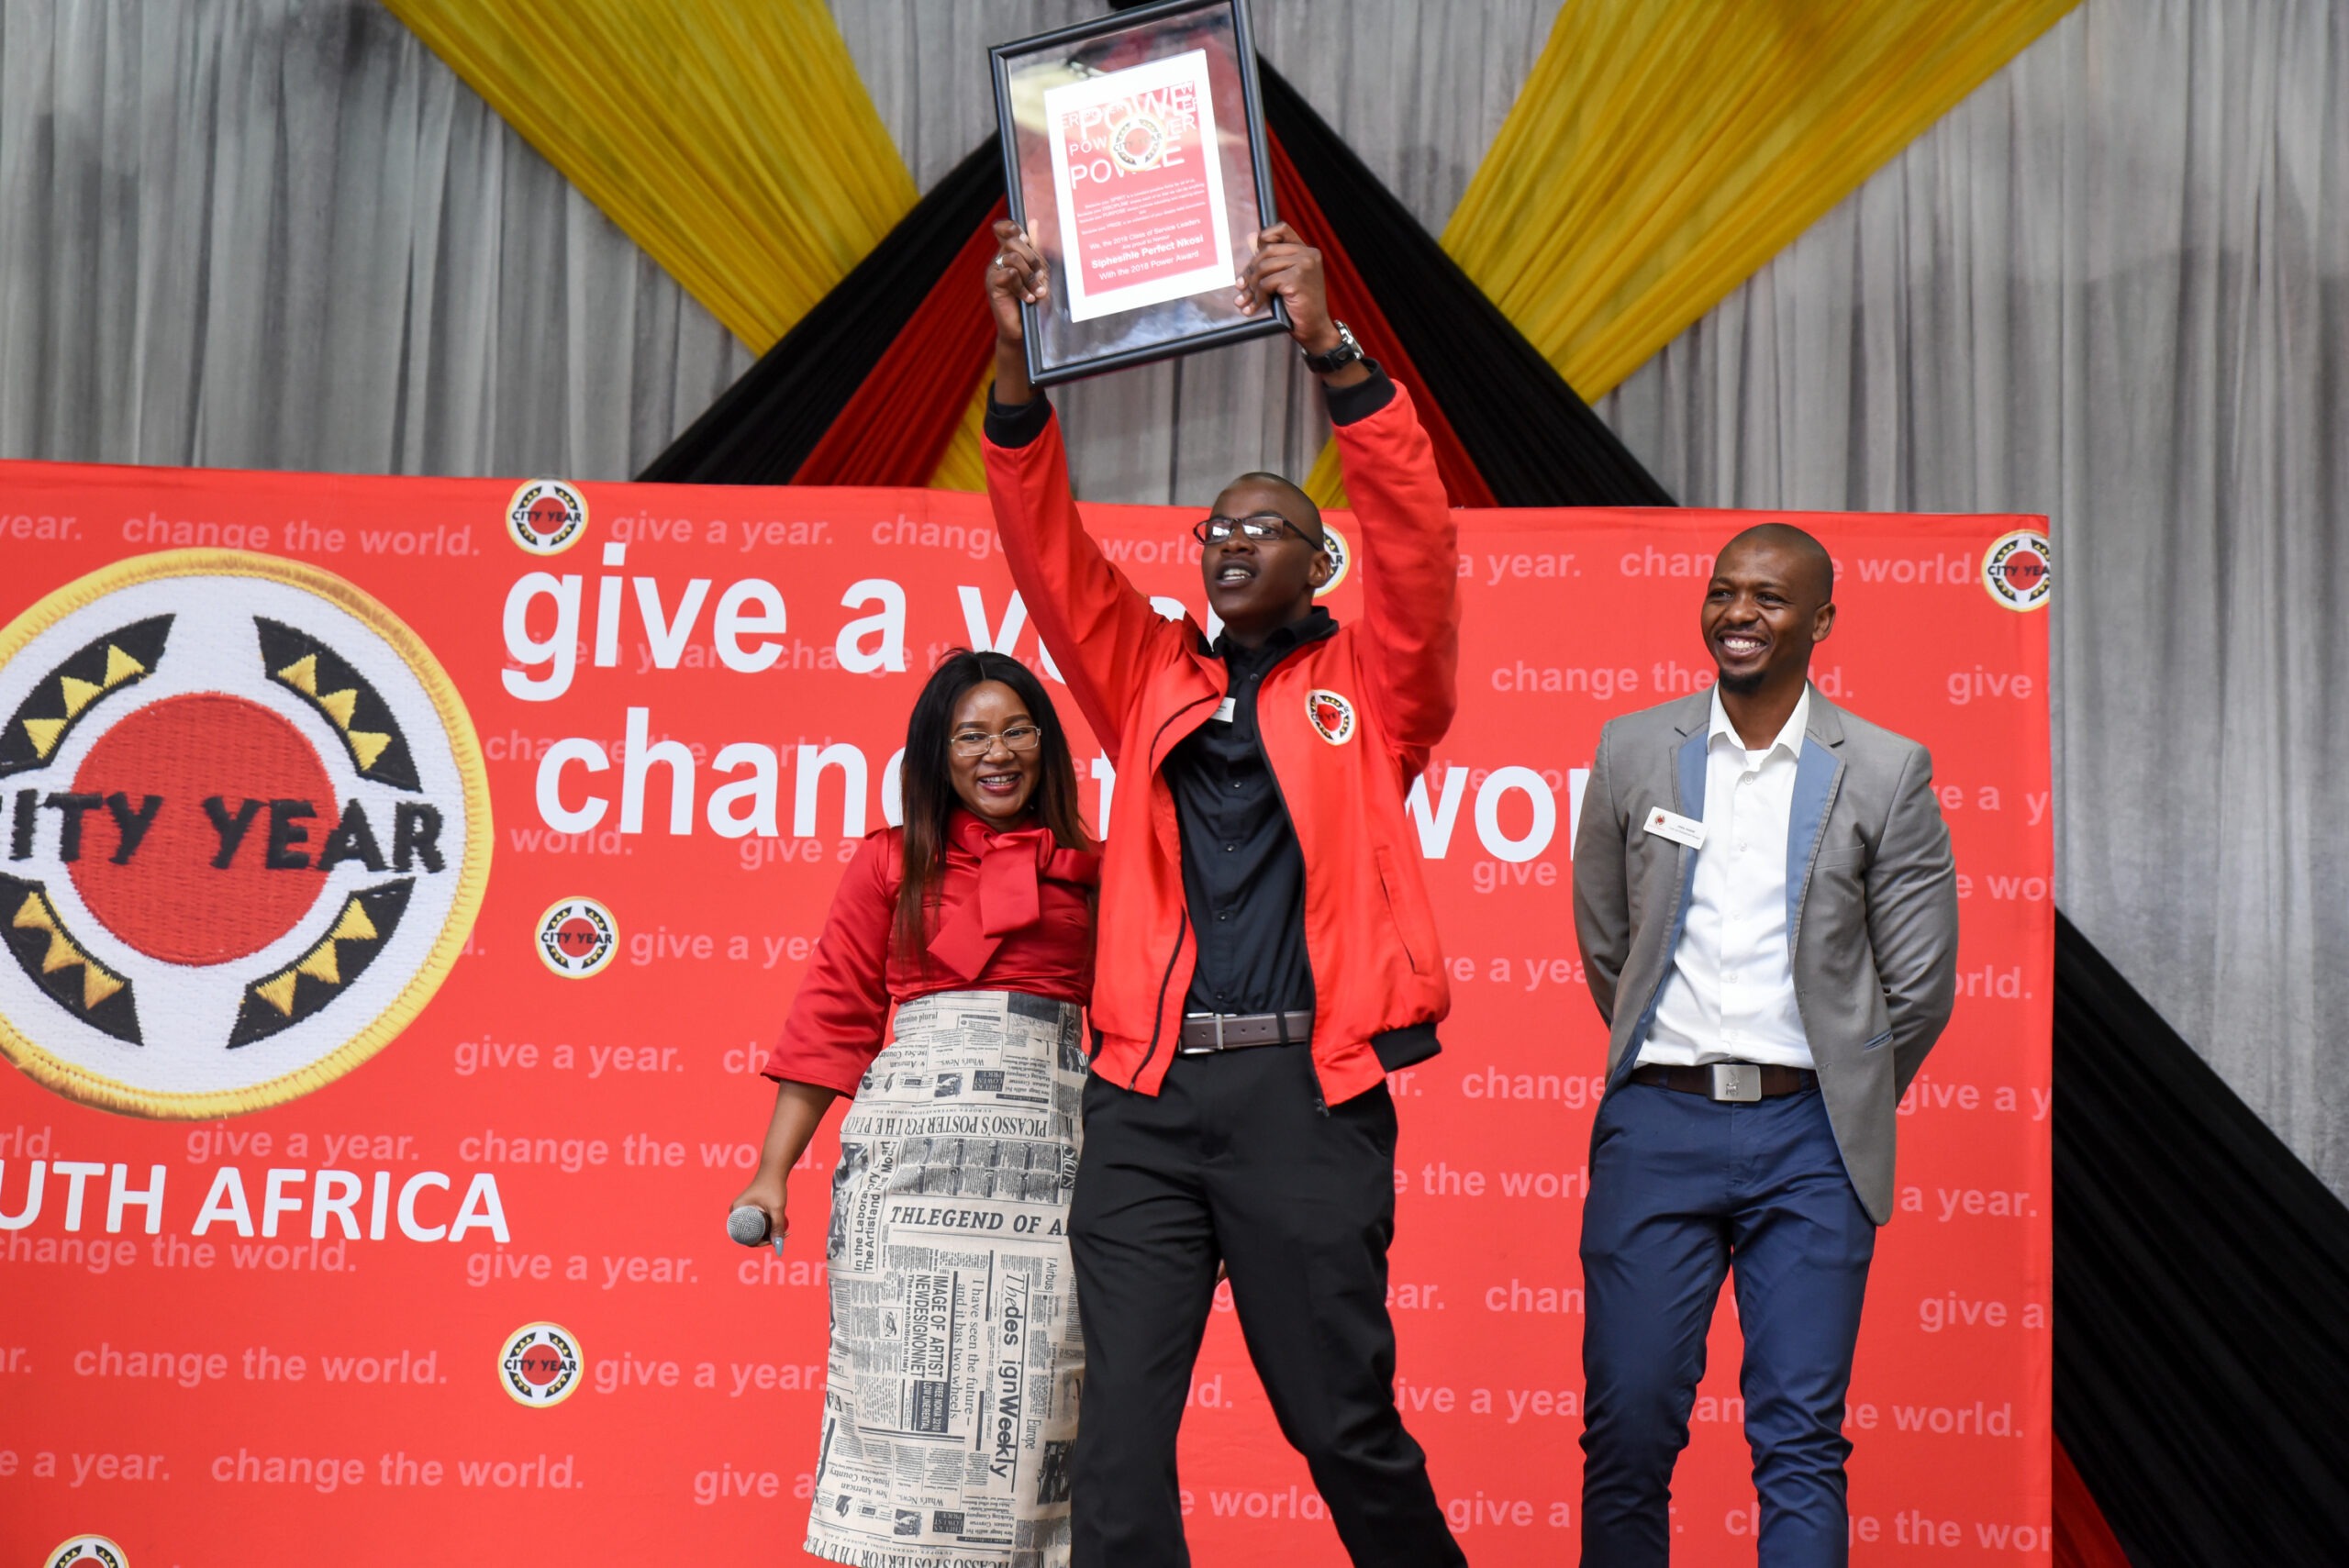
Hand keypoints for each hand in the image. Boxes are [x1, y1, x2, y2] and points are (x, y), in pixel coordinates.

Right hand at [729, 1169, 788, 1245]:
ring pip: (755, 1230)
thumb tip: (778, 1245)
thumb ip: (777, 1225)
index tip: (774, 1240)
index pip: (744, 1237)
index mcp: (736, 1212)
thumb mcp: (776, 1207)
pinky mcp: (750, 1210)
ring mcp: (743, 1211)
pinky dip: (768, 1228)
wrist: (774, 1170)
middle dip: (767, 1238)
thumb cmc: (773, 1186)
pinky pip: (757, 1224)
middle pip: (750, 1235)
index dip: (759, 1243)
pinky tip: (780, 1228)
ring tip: (785, 1231)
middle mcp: (736, 1212)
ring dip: (769, 1234)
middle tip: (784, 1235)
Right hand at [986, 219, 1048, 345]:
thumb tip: (1032, 222)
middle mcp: (999, 260)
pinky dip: (1022, 288)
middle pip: (1013, 241)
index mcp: (1010, 254)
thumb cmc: (1033, 301)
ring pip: (1012, 258)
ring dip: (1029, 275)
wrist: (1024, 330)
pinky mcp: (992, 286)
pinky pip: (1009, 275)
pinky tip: (1027, 299)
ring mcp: (994, 273)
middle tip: (1039, 275)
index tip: (1026, 240)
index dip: (1013, 228)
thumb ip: (1035, 248)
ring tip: (1035, 291)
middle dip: (1031, 258)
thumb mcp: (1039, 272)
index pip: (1005, 229)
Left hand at [1235, 223, 1338, 355]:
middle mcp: (1308, 254)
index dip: (1263, 238)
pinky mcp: (1297, 278)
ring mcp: (1304, 264)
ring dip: (1252, 286)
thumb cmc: (1300, 307)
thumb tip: (1250, 238)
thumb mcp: (1286, 279)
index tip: (1253, 257)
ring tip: (1248, 301)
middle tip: (1241, 287)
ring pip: (1264, 267)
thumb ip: (1272, 262)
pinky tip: (1258, 306)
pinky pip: (1267, 282)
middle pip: (1266, 250)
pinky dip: (1259, 295)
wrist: (1315, 329)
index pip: (1281, 230)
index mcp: (1307, 251)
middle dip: (1250, 271)